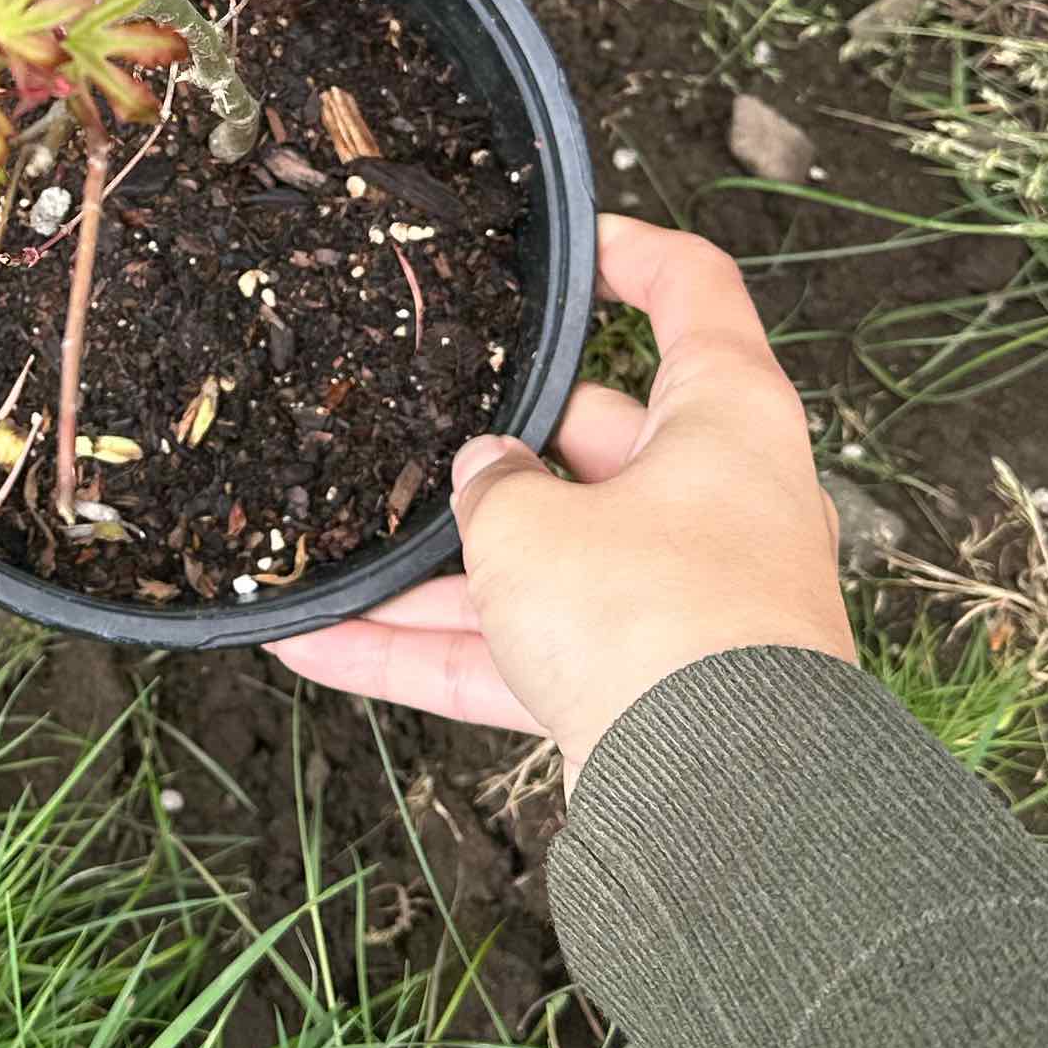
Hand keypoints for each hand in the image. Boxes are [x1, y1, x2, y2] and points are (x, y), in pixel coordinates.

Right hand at [277, 213, 853, 787]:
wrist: (721, 801)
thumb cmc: (653, 620)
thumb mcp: (535, 525)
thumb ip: (491, 486)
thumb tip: (484, 473)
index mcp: (726, 419)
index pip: (693, 296)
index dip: (629, 255)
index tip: (569, 246)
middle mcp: (718, 503)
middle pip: (595, 445)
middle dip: (495, 453)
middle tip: (412, 438)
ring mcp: (680, 602)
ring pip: (548, 563)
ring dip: (441, 572)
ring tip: (336, 559)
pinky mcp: (638, 689)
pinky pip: (519, 656)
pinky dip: (431, 653)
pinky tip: (321, 645)